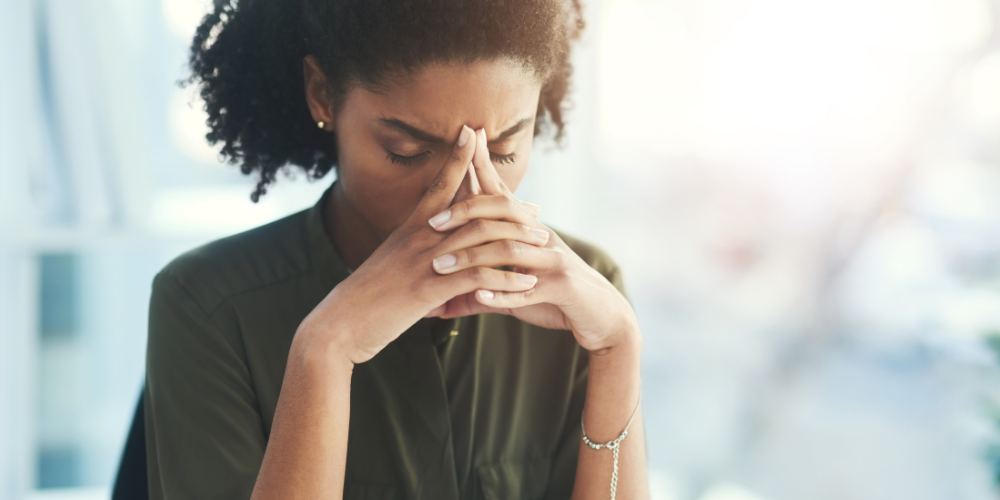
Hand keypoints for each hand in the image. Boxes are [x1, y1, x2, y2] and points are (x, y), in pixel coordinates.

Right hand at [295, 126, 540, 364]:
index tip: (473, 132)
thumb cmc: (366, 296)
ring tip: (544, 244)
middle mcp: (421, 237)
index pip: (438, 182)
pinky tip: (528, 284)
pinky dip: (507, 279)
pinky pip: (479, 278)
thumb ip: (412, 250)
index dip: (456, 156)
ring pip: (483, 241)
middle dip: (509, 205)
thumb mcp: (390, 262)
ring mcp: (426, 262)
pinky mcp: (431, 289)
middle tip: (537, 209)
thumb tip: (429, 247)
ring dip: (518, 241)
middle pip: (473, 208)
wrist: (340, 323)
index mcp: (411, 227)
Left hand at [427, 129, 638, 352]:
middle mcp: (542, 238)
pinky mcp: (562, 288)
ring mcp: (553, 262)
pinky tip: (479, 297)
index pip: (502, 194)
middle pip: (503, 213)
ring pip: (509, 252)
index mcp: (531, 231)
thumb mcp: (517, 288)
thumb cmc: (556, 298)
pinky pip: (528, 291)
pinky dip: (502, 295)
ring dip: (472, 259)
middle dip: (466, 213)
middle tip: (433, 222)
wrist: (603, 316)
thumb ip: (483, 288)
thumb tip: (444, 300)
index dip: (483, 166)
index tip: (465, 139)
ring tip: (441, 267)